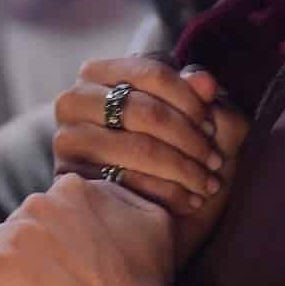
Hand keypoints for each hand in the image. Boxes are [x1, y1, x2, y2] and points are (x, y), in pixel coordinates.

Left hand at [0, 175, 174, 285]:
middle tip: (53, 282)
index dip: (62, 233)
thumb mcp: (154, 223)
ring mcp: (15, 231)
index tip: (70, 259)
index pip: (55, 204)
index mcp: (76, 188)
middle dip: (36, 247)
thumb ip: (125, 198)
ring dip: (9, 261)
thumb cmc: (148, 285)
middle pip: (26, 220)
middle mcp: (41, 201)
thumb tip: (108, 193)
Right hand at [54, 56, 224, 217]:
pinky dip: (166, 192)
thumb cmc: (173, 154)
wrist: (145, 213)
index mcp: (103, 72)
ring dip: (184, 169)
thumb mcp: (196, 122)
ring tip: (208, 184)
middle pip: (146, 112)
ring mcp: (69, 136)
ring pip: (140, 148)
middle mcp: (76, 98)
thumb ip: (203, 97)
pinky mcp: (71, 175)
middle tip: (215, 161)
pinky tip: (189, 200)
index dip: (191, 101)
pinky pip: (128, 182)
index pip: (154, 72)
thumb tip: (205, 81)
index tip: (212, 128)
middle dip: (190, 139)